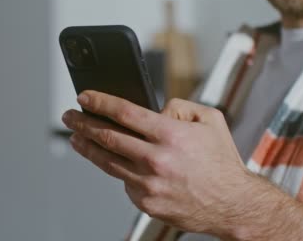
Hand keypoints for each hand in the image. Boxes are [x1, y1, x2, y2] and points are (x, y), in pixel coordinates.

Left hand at [61, 90, 251, 236]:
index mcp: (171, 135)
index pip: (124, 112)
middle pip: (107, 137)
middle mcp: (157, 160)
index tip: (84, 97)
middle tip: (70, 116)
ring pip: (107, 162)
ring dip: (87, 147)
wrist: (233, 204)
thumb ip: (180, 106)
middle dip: (82, 123)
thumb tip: (155, 109)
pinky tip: (112, 161)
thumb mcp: (210, 120)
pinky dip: (117, 169)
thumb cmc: (222, 163)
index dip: (100, 102)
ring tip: (76, 137)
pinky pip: (124, 182)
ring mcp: (149, 184)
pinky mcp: (146, 202)